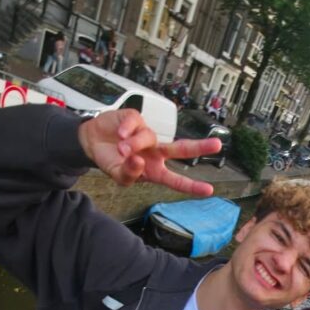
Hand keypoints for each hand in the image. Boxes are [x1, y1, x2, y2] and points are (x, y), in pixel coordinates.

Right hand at [78, 110, 221, 196]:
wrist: (91, 141)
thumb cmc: (110, 160)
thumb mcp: (117, 176)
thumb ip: (129, 174)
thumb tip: (139, 161)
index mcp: (154, 170)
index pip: (175, 180)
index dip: (191, 186)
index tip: (209, 190)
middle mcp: (155, 152)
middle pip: (181, 149)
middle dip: (199, 147)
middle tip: (217, 145)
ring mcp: (147, 135)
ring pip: (148, 137)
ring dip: (133, 144)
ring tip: (120, 148)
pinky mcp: (136, 119)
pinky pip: (135, 123)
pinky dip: (126, 130)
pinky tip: (119, 133)